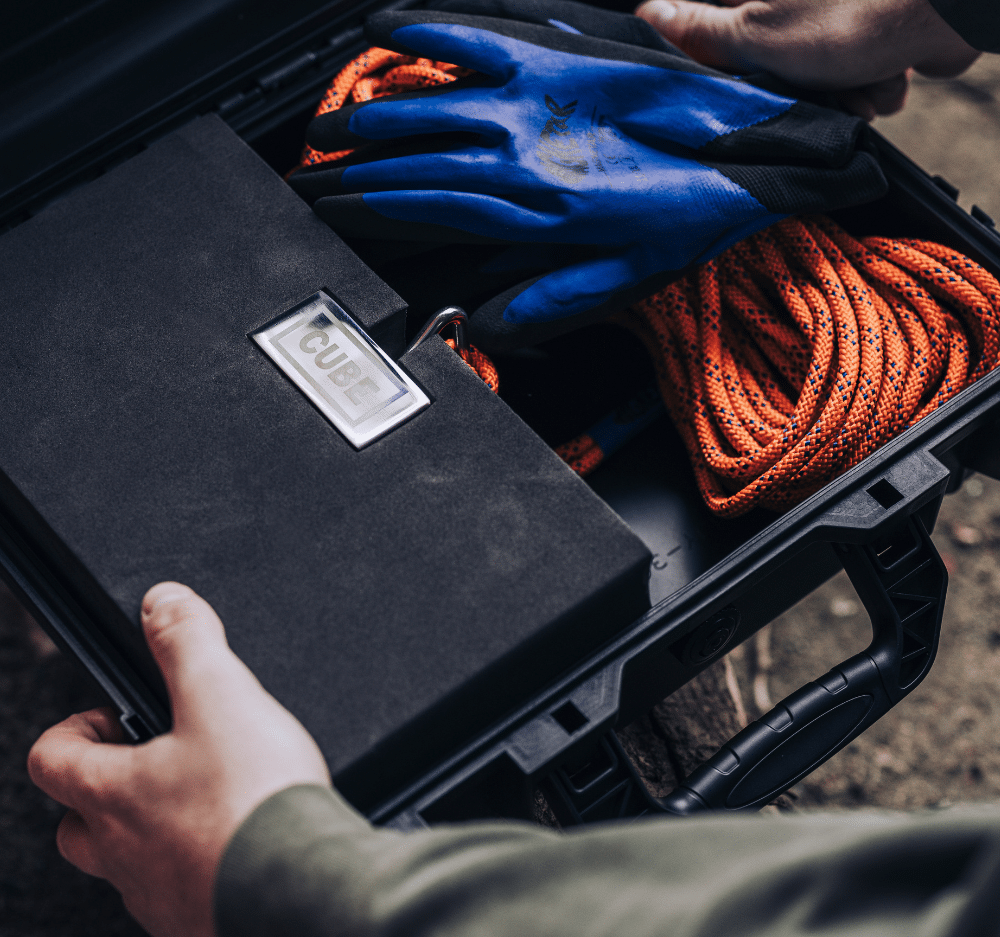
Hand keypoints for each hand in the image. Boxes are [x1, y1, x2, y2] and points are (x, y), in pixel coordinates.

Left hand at [26, 582, 330, 936]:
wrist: (303, 889)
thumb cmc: (255, 803)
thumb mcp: (222, 695)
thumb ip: (188, 641)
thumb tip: (162, 602)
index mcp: (114, 794)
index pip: (51, 759)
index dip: (73, 728)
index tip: (111, 717)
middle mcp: (122, 854)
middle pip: (77, 823)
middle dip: (104, 787)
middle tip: (153, 762)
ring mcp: (158, 897)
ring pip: (127, 864)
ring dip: (151, 831)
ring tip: (205, 803)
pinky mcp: (199, 928)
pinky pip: (179, 897)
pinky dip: (197, 869)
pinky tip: (239, 847)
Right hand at [293, 0, 883, 349]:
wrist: (748, 149)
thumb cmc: (689, 216)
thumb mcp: (620, 281)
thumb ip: (548, 303)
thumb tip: (490, 327)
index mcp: (533, 209)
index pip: (429, 207)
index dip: (372, 210)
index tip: (332, 211)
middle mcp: (522, 152)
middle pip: (415, 159)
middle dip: (355, 168)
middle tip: (309, 171)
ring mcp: (535, 100)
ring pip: (432, 107)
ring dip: (373, 116)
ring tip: (328, 126)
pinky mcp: (558, 55)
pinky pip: (479, 35)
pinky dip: (431, 30)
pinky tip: (386, 26)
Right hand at [635, 0, 980, 119]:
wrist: (939, 12)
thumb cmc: (853, 15)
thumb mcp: (758, 33)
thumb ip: (704, 32)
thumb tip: (649, 13)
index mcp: (762, 3)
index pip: (725, 47)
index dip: (736, 76)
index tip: (752, 87)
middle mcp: (799, 11)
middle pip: (777, 78)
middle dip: (800, 97)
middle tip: (814, 87)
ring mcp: (839, 26)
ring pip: (823, 89)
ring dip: (844, 98)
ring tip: (857, 79)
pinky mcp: (876, 40)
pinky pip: (863, 85)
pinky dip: (875, 88)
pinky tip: (884, 73)